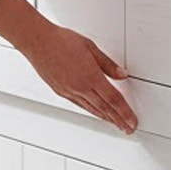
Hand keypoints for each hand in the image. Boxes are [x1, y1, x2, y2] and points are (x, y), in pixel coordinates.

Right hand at [22, 22, 137, 133]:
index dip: (125, 112)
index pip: (113, 99)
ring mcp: (69, 91)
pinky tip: (97, 114)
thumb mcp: (90, 47)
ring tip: (116, 125)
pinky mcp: (61, 92)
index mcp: (90, 76)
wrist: (38, 42)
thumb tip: (122, 75)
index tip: (133, 121)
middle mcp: (80, 87)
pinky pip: (81, 105)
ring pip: (92, 109)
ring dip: (106, 119)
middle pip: (105, 108)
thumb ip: (108, 64)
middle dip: (119, 120)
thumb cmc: (61, 40)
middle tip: (128, 128)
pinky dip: (92, 112)